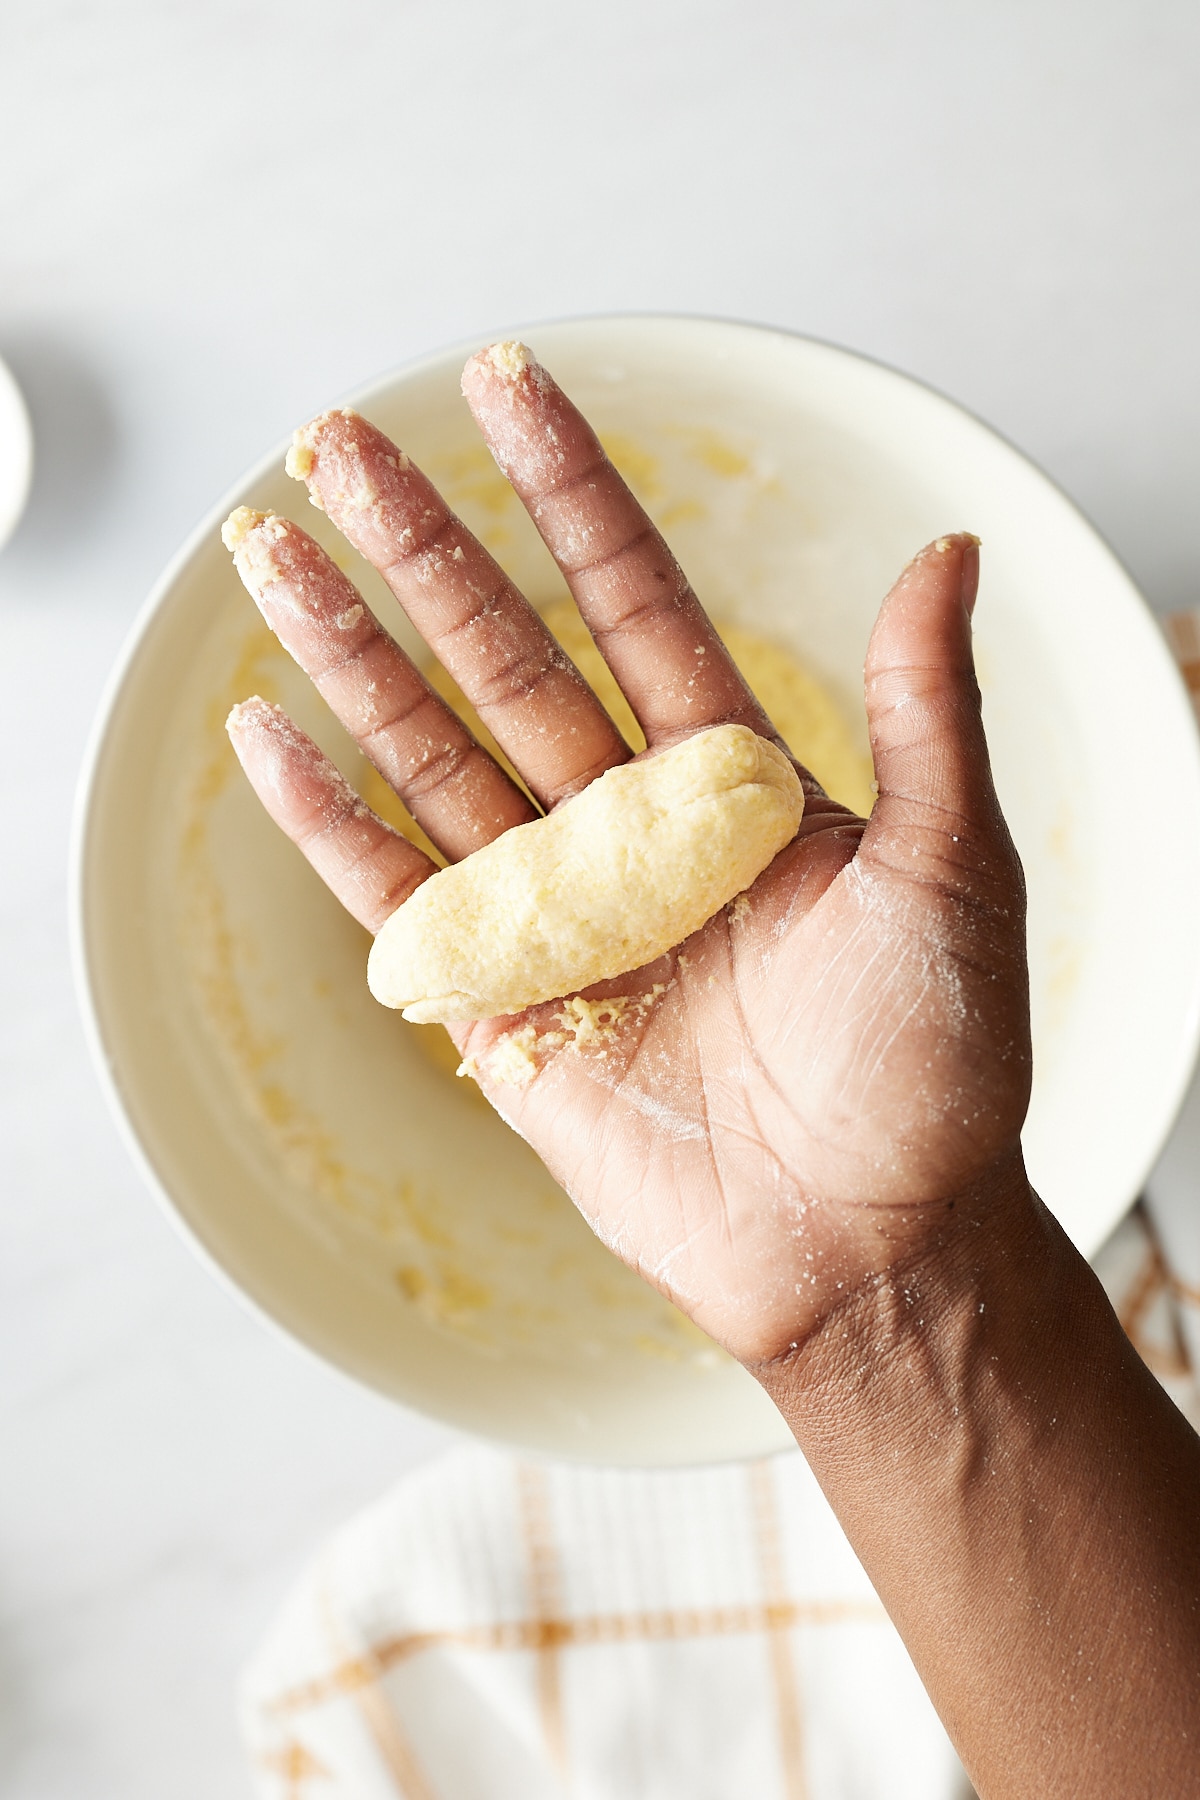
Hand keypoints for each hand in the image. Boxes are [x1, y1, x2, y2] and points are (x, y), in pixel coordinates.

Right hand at [226, 342, 1031, 1367]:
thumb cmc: (935, 1062)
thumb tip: (947, 546)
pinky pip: (401, 894)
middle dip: (427, 548)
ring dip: (352, 654)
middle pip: (507, 657)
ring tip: (273, 550)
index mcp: (730, 778)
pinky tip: (269, 732)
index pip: (632, 602)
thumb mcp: (951, 869)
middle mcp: (630, 824)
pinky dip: (330, 822)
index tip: (509, 386)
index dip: (571, 494)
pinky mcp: (503, 1001)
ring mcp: (559, 907)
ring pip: (433, 752)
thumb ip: (928, 712)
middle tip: (341, 440)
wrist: (872, 1236)